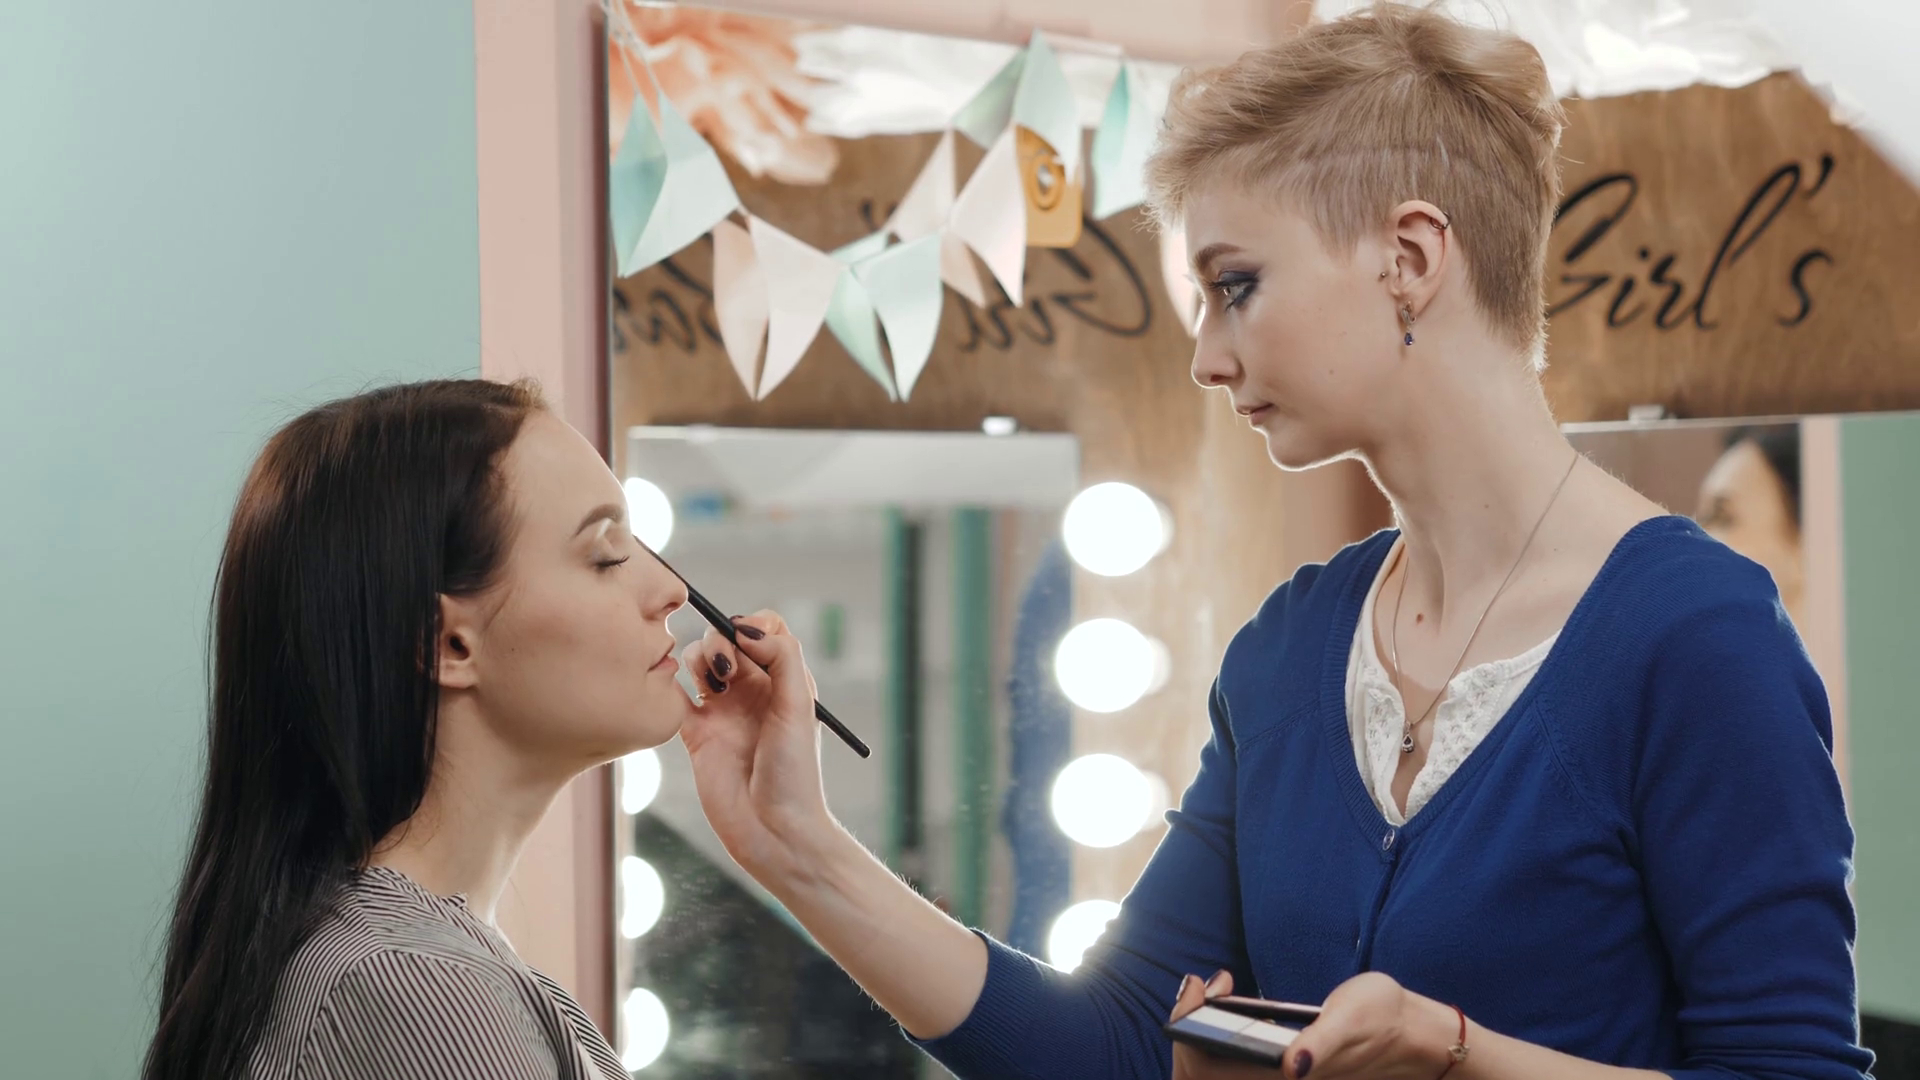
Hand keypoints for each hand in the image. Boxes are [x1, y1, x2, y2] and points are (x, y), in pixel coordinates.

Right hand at [679, 611, 842, 883]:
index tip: (744, 640)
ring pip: (698, 661)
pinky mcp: (695, 733)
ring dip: (699, 659)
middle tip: (726, 669)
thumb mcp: (799, 706)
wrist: (773, 831)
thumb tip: (745, 628)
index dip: (750, 625)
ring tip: (712, 686)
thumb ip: (782, 657)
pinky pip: (674, 697)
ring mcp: (722, 711)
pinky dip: (670, 686)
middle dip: (720, 640)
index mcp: (783, 681)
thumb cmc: (795, 773)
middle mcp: (752, 691)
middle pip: (726, 638)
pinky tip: (680, 695)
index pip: (764, 629)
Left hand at [1170, 971, 1456, 1079]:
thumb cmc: (1386, 1021)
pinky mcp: (1281, 1067)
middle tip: (1201, 984)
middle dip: (1189, 1025)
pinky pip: (1231, 1054)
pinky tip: (1228, 996)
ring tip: (1214, 987)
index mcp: (1285, 1076)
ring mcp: (1275, 1075)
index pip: (1208, 1071)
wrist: (1416, 1034)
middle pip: (1202, 1071)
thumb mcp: (1352, 1021)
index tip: (1199, 990)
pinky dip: (1217, 1029)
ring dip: (1201, 1026)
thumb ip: (1320, 1044)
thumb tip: (1294, 1066)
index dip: (1190, 1032)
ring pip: (1214, 1065)